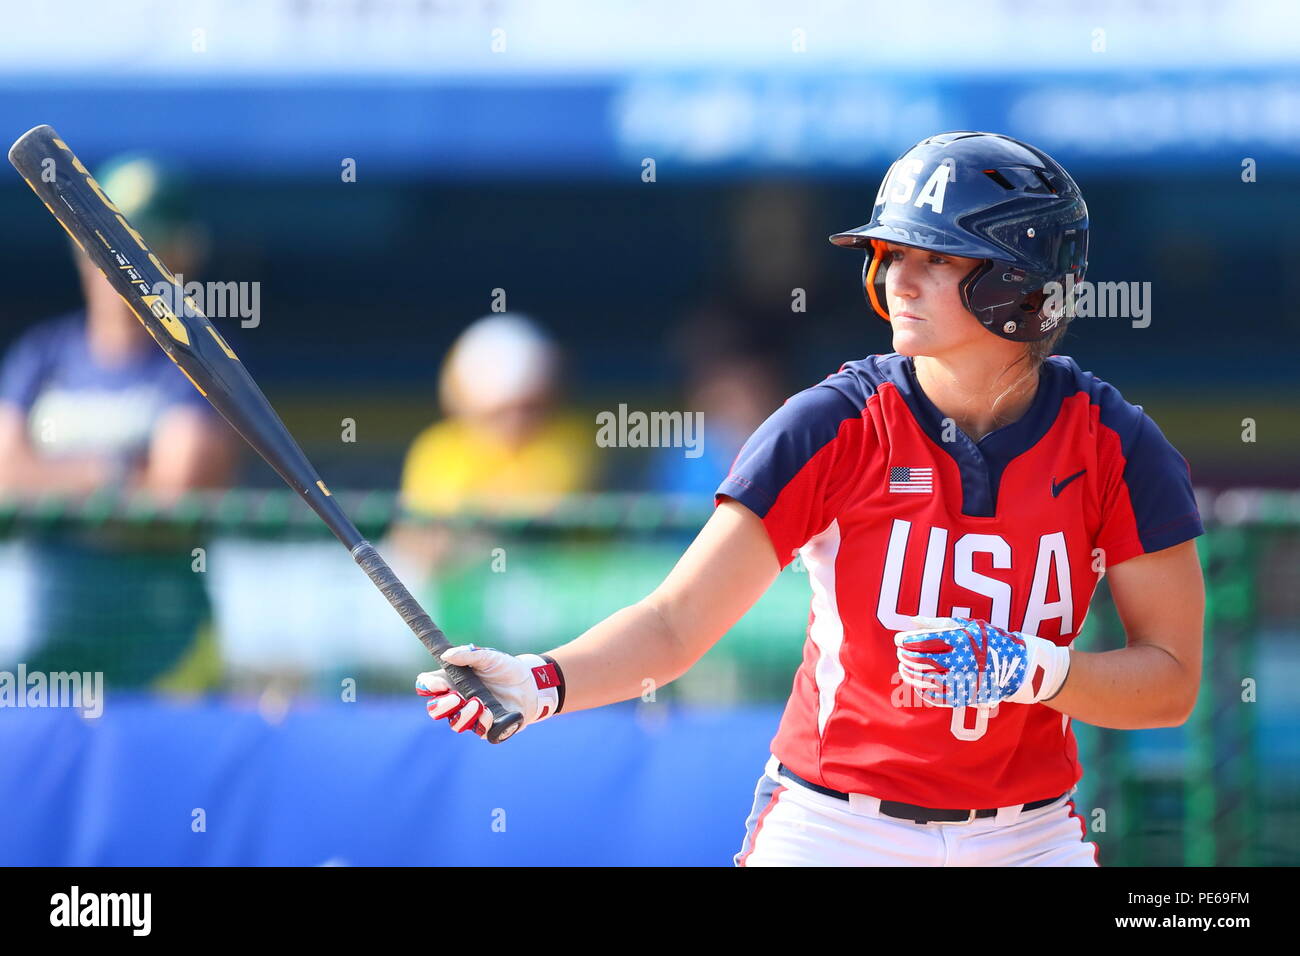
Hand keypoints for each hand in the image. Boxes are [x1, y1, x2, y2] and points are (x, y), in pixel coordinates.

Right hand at [415, 645, 563, 738]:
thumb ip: (469, 655)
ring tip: (478, 703)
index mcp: (452, 680)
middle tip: (455, 697)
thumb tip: (446, 655)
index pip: (427, 686)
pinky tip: (490, 713)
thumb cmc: (505, 668)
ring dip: (463, 715)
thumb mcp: (489, 656)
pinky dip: (482, 722)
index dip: (427, 686)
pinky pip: (478, 730)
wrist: (530, 684)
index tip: (438, 684)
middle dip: (441, 706)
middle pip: (435, 710)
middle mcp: (457, 700)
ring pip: (455, 723)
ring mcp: (470, 715)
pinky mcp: (486, 727)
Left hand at [893, 616, 1070, 706]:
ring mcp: (961, 681)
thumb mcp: (966, 625)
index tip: (898, 640)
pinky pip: (935, 696)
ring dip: (909, 674)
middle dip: (905, 657)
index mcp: (959, 642)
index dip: (905, 641)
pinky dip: (922, 690)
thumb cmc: (988, 640)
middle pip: (919, 661)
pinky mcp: (964, 697)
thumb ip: (938, 624)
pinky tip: (918, 683)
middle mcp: (959, 662)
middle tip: (900, 653)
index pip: (921, 642)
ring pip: (924, 680)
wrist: (1018, 666)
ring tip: (904, 667)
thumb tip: (913, 621)